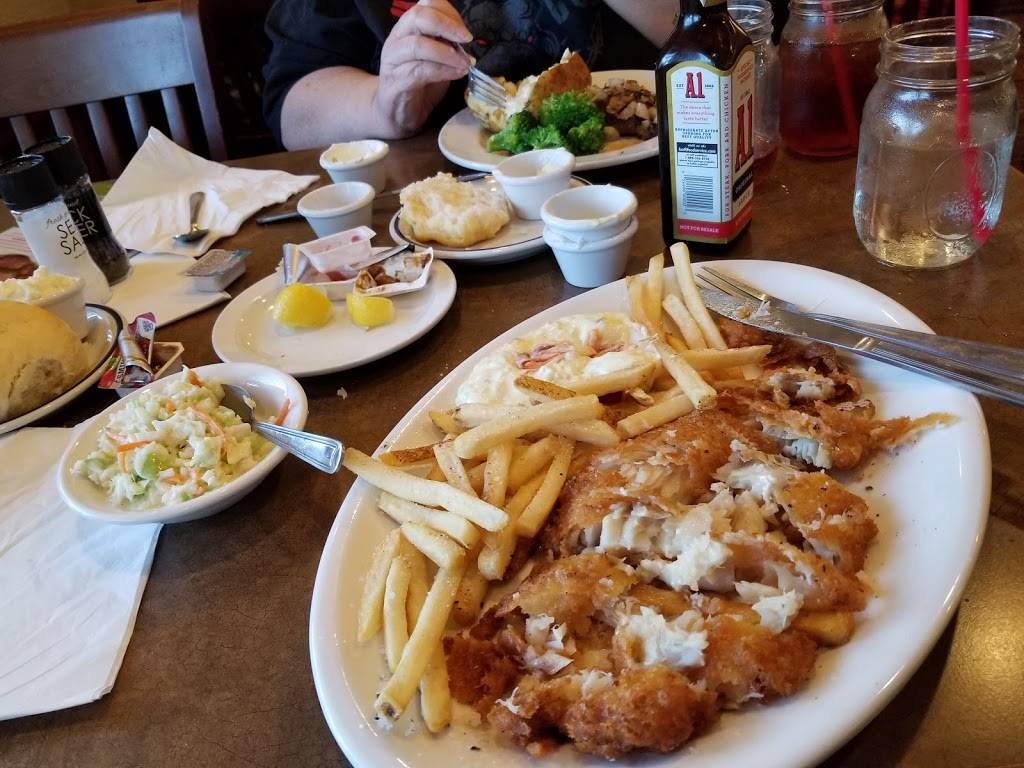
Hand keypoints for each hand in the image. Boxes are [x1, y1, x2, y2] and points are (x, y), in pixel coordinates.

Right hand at [373, 0, 471, 136]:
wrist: (395, 113)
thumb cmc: (418, 84)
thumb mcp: (437, 59)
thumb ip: (448, 46)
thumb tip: (468, 40)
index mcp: (407, 28)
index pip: (425, 4)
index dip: (448, 13)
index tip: (465, 31)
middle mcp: (397, 39)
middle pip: (418, 17)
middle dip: (446, 25)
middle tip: (466, 38)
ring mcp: (393, 60)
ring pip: (418, 45)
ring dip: (446, 53)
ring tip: (464, 63)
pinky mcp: (395, 82)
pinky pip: (420, 71)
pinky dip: (443, 71)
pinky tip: (457, 74)